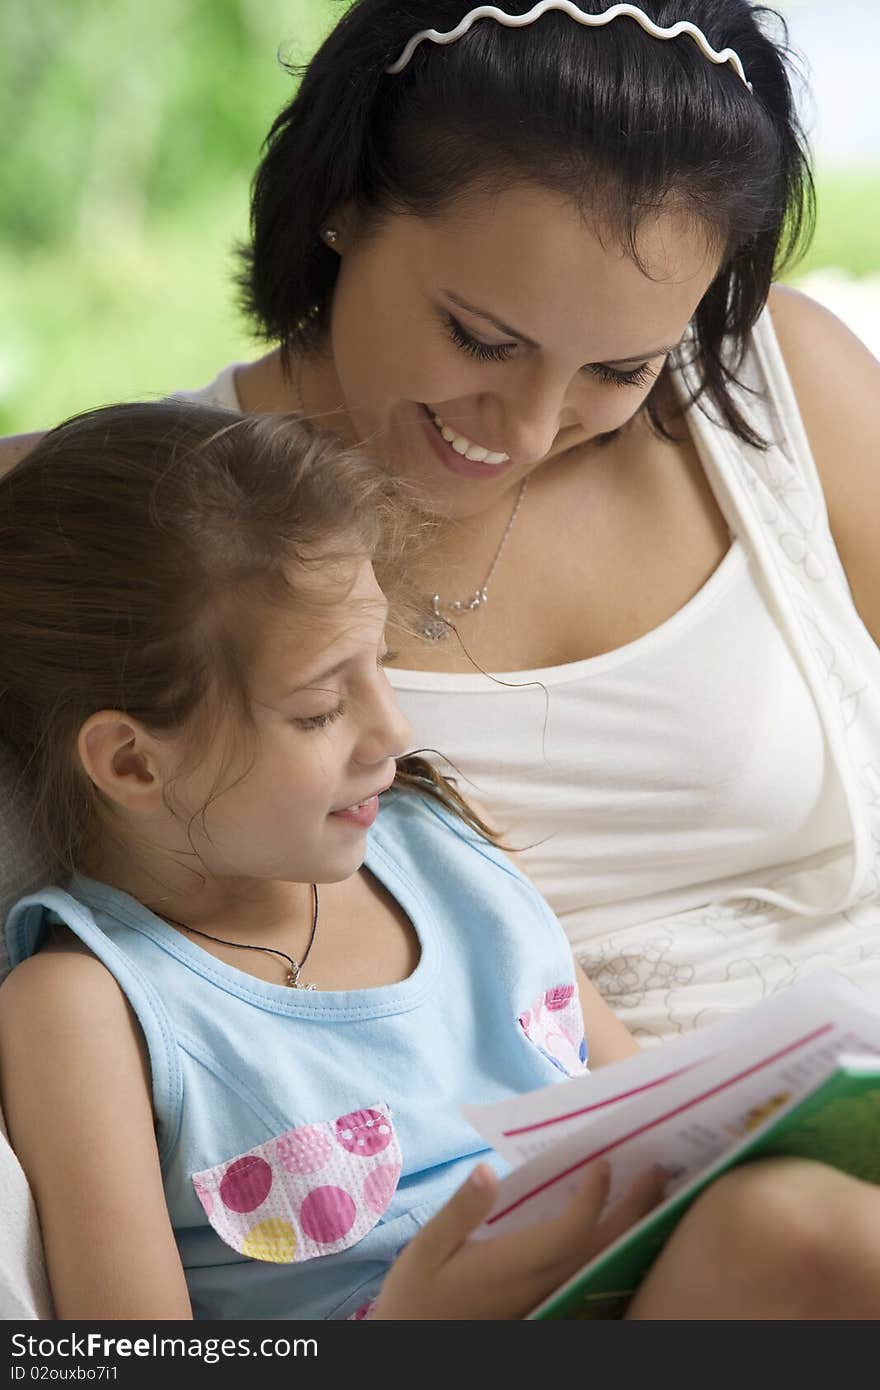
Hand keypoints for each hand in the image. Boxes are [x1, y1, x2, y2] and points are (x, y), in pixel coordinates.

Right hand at [370, 1160, 666, 1319]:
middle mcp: (537, 1285)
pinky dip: (612, 1246)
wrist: (413, 1344)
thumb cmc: (416, 1295)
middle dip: (632, 1208)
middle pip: (599, 1247)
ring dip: (629, 1228)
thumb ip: (460, 1211)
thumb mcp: (427, 1249)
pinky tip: (621, 1227)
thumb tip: (486, 1169)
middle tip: (659, 1170)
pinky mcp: (542, 1304)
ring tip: (652, 1193)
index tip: (603, 1162)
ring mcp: (543, 1298)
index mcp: (511, 1266)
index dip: (593, 1198)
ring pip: (599, 1263)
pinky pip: (587, 1273)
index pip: (570, 1232)